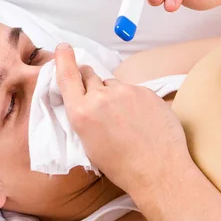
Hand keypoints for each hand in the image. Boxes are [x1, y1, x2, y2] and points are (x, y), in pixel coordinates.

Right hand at [54, 43, 189, 193]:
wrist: (158, 171)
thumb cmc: (121, 166)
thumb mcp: (88, 143)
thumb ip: (83, 116)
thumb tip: (85, 101)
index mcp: (81, 113)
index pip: (67, 76)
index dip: (64, 60)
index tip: (63, 48)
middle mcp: (101, 97)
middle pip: (90, 75)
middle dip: (90, 82)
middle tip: (99, 99)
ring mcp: (126, 92)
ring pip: (113, 85)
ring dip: (114, 94)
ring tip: (125, 119)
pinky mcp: (146, 92)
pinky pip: (134, 91)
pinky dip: (134, 101)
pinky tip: (141, 120)